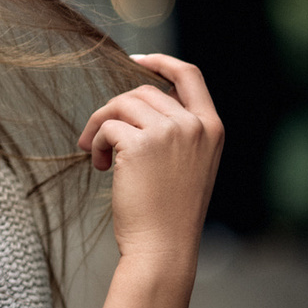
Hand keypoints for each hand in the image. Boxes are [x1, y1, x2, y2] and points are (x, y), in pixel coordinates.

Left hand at [76, 54, 223, 273]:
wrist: (163, 247)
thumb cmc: (169, 212)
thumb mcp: (188, 164)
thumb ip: (178, 131)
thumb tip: (140, 101)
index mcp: (212, 128)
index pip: (189, 75)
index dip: (161, 61)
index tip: (135, 60)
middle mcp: (194, 125)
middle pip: (143, 91)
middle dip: (115, 110)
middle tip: (98, 139)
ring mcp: (169, 133)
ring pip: (122, 104)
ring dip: (101, 126)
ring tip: (98, 155)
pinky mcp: (140, 145)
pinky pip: (107, 127)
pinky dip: (96, 143)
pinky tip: (101, 167)